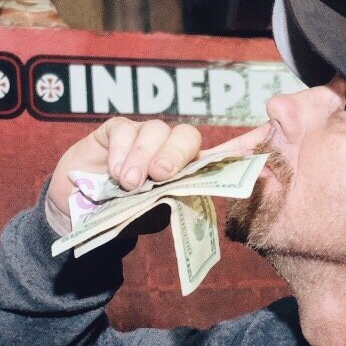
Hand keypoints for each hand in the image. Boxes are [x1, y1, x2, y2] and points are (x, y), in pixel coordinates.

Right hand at [42, 118, 268, 235]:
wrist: (77, 215)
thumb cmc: (122, 216)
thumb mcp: (153, 215)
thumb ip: (175, 201)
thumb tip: (197, 194)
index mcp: (186, 171)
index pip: (219, 154)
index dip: (243, 145)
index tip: (267, 136)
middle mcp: (167, 149)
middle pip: (185, 135)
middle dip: (176, 153)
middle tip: (161, 175)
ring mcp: (140, 138)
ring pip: (154, 131)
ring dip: (142, 156)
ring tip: (129, 183)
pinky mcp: (113, 132)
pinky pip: (124, 129)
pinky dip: (121, 150)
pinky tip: (114, 172)